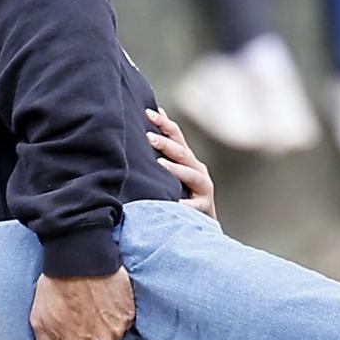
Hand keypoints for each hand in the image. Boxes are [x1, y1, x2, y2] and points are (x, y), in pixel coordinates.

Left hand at [30, 269, 134, 339]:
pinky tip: (105, 297)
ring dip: (104, 321)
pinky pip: (123, 318)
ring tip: (94, 302)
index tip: (70, 321)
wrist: (79, 261)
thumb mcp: (38, 321)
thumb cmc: (57, 287)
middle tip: (81, 309)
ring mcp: (117, 329)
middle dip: (88, 331)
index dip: (71, 336)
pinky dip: (116, 310)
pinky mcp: (129, 312)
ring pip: (110, 332)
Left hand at [146, 106, 216, 220]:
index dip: (163, 123)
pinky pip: (193, 206)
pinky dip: (184, 204)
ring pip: (192, 175)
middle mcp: (197, 170)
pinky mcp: (204, 208)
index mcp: (187, 160)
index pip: (176, 136)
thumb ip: (157, 157)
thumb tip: (135, 134)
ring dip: (176, 169)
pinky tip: (174, 203)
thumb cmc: (180, 197)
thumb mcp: (169, 175)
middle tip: (147, 137)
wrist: (199, 227)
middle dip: (165, 143)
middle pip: (182, 152)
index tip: (147, 112)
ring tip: (160, 165)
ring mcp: (204, 189)